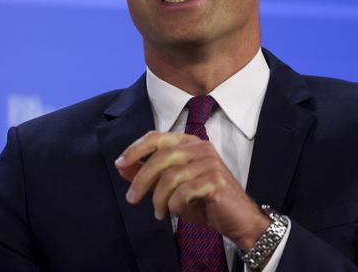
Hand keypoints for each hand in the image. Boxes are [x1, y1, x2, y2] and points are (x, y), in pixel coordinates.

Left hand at [114, 131, 268, 249]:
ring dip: (158, 199)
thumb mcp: (171, 187)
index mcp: (189, 142)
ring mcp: (209, 162)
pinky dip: (173, 205)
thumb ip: (149, 174)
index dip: (135, 149)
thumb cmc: (203, 200)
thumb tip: (122, 166)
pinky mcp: (215, 181)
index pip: (156, 137)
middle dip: (141, 179)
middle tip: (131, 198)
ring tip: (159, 213)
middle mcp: (200, 147)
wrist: (237, 219)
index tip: (119, 164)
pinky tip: (174, 212)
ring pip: (170, 177)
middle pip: (160, 157)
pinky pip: (183, 192)